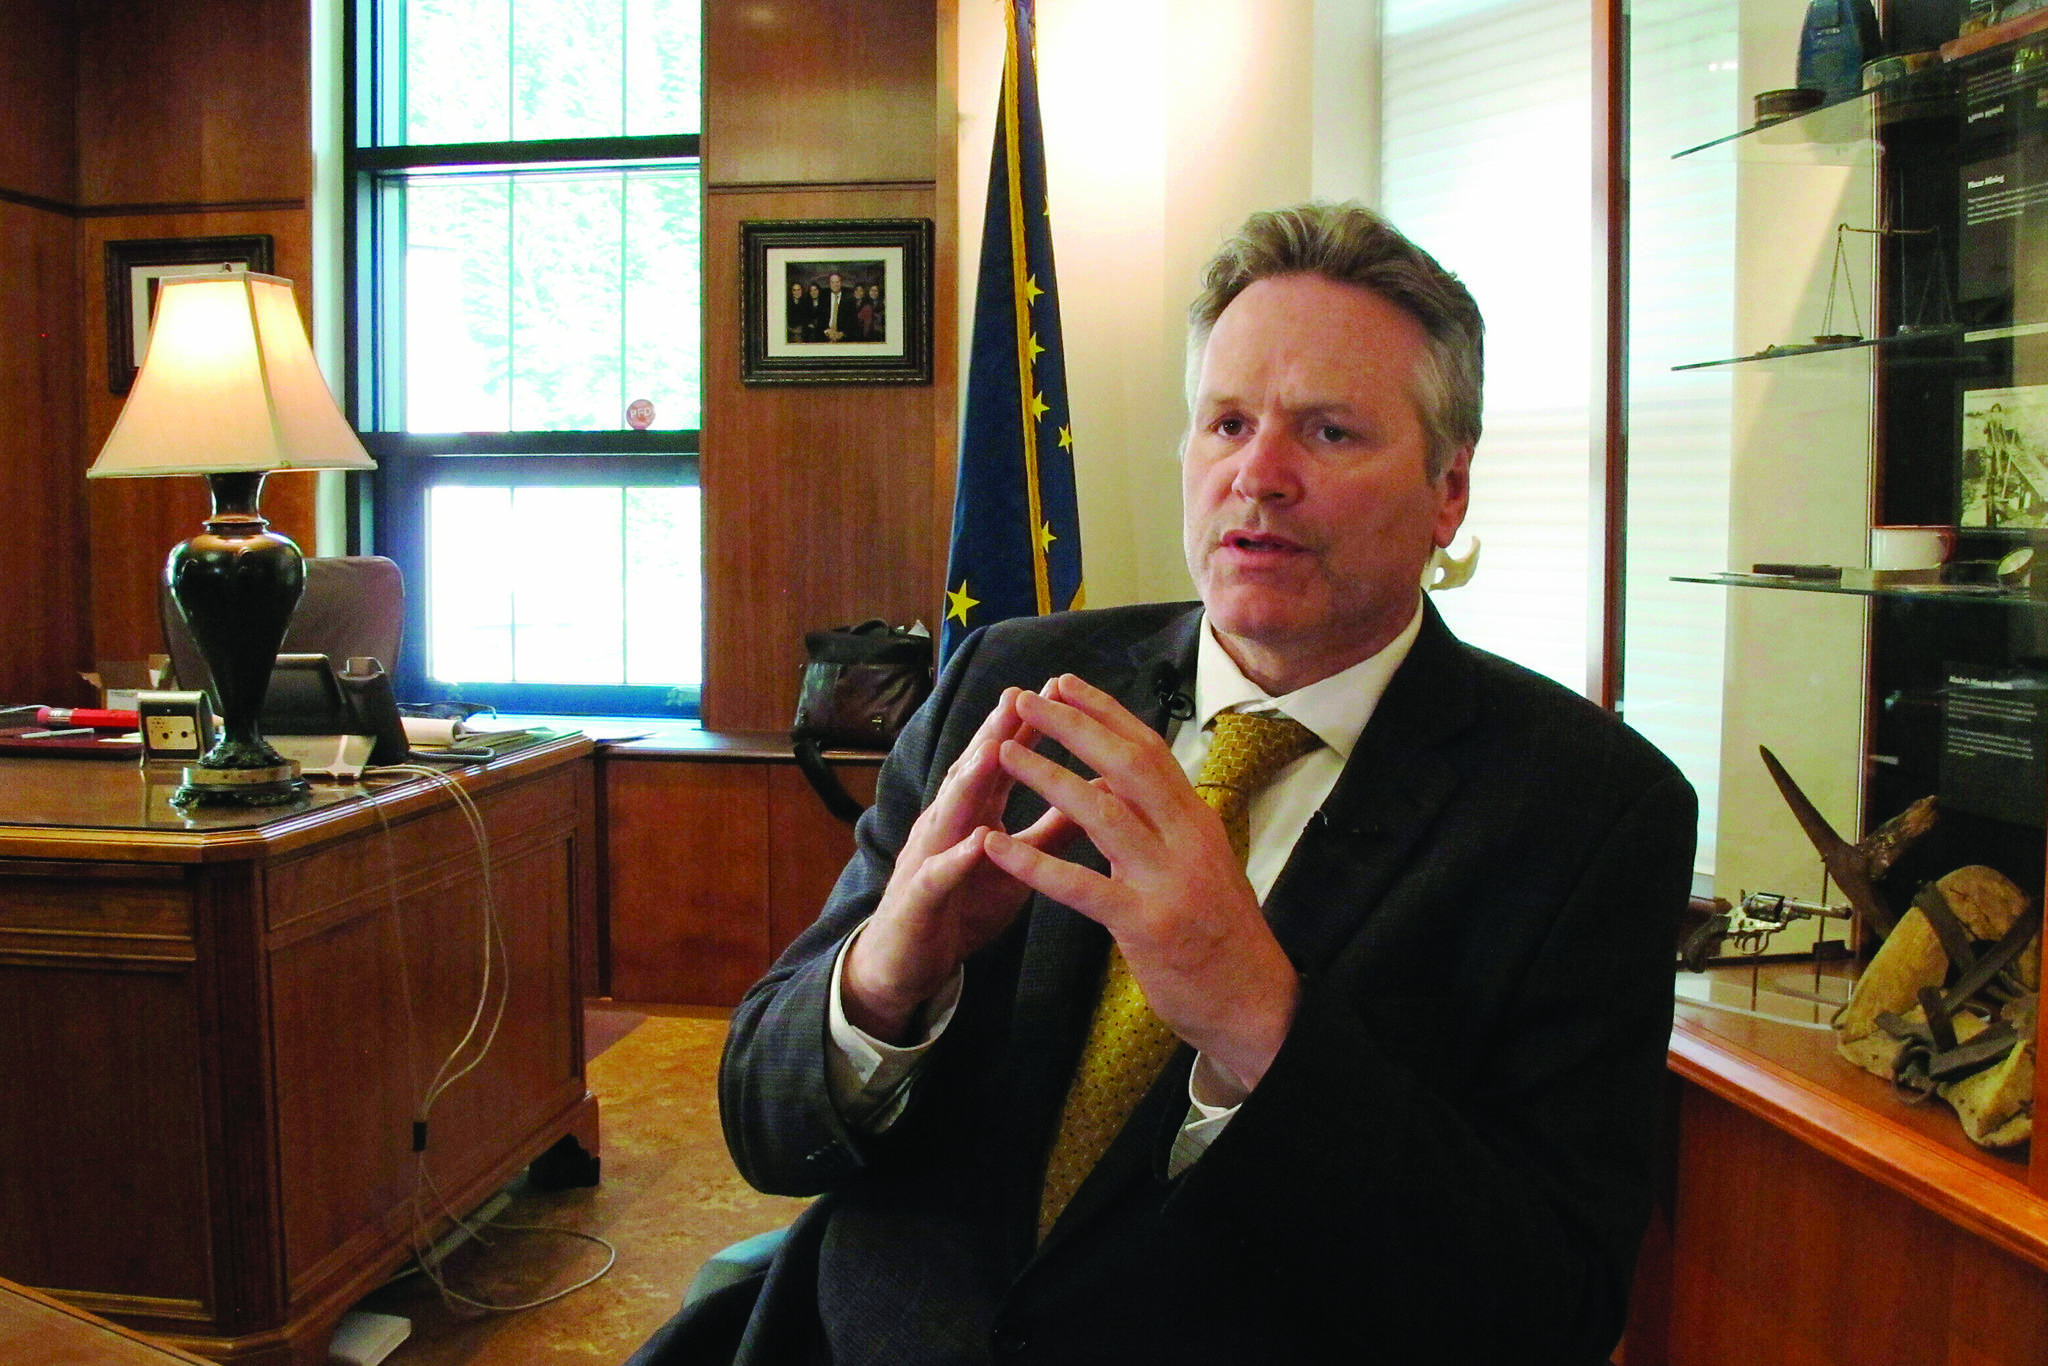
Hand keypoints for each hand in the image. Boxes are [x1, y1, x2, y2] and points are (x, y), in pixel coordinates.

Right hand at [841, 684, 1076, 1042]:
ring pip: (949, 812)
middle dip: (995, 732)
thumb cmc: (964, 905)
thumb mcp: (1016, 864)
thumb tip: (1102, 792)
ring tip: (995, 748)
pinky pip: (939, 875)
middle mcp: (947, 824)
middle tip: (1020, 695)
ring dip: (970, 779)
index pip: (1001, 762)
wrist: (905, 964)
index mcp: (973, 813)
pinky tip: (977, 841)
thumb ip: (1053, 829)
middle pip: (971, 772)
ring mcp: (928, 857)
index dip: (1027, 727)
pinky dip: (956, 856)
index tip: (1059, 690)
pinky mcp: (919, 899)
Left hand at [984, 675, 1301, 1090]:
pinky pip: (1081, 886)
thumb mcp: (1201, 863)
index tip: (1064, 683)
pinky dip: (1035, 863)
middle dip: (1073, 725)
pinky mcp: (1146, 925)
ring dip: (1048, 777)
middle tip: (1026, 699)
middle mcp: (1186, 839)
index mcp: (1196, 820)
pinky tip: (995, 846)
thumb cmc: (1221, 932)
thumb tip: (1119, 783)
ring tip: (1003, 752)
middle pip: (1126, 764)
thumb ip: (1162, 824)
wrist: (1255, 1003)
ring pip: (1103, 813)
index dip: (1105, 711)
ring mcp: (1167, 881)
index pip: (1149, 748)